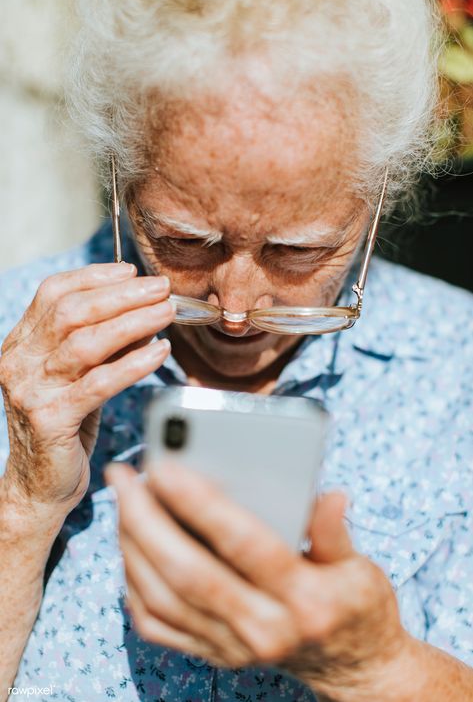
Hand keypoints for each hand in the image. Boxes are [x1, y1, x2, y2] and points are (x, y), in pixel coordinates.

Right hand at [0, 263, 172, 518]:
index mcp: (20, 344)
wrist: (38, 485)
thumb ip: (99, 346)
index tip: (132, 272)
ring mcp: (30, 390)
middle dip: (122, 295)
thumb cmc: (63, 426)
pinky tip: (160, 353)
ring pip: (86, 342)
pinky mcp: (50, 419)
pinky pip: (100, 383)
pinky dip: (134, 364)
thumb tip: (145, 314)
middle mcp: (19, 361)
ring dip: (133, 322)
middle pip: (72, 311)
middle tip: (161, 288)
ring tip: (167, 314)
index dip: (94, 276)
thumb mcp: (75, 377)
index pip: (52, 293)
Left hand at [106, 461, 409, 699]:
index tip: (166, 466)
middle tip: (123, 476)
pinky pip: (157, 625)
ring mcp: (233, 647)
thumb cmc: (357, 607)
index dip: (202, 503)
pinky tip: (130, 547)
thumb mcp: (360, 567)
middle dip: (145, 519)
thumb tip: (328, 497)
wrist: (353, 670)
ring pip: (163, 598)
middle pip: (188, 572)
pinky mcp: (214, 655)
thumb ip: (335, 532)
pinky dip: (133, 584)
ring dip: (132, 545)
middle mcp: (264, 628)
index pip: (244, 544)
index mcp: (305, 598)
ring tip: (123, 501)